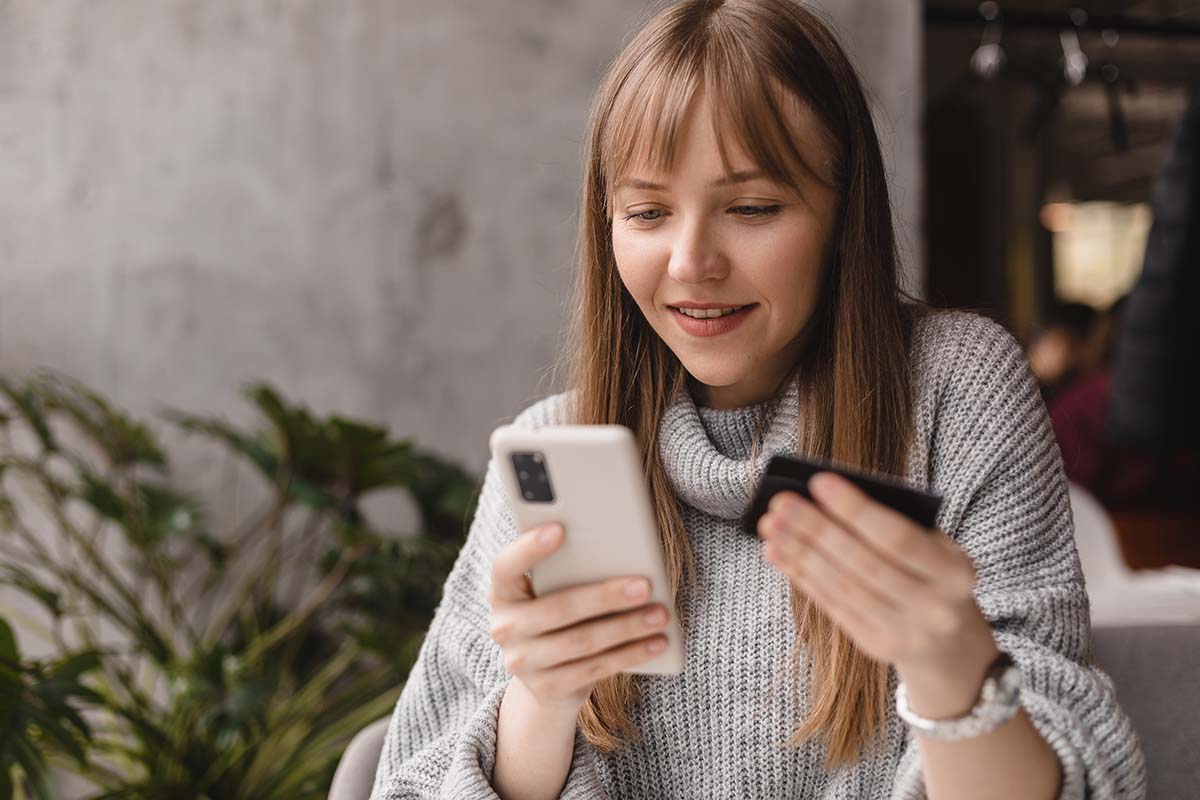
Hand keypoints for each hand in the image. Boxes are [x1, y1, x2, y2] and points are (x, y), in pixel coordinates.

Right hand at [487, 522, 670, 712]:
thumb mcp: (552, 592)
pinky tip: (656, 643)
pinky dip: (630, 654)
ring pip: (582, 641)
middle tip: (645, 586)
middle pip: (558, 608)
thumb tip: (618, 550)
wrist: (545, 680)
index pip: (505, 566)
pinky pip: (595, 669)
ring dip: (626, 627)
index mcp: (502, 593)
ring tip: (660, 615)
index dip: (529, 548)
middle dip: (606, 596)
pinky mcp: (547, 688)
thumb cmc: (558, 616)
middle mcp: (504, 628)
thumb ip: (568, 572)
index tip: (560, 529)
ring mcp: (522, 662)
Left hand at [757, 472, 998, 710]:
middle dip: (816, 530)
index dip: (856, 510)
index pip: (898, 537)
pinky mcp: (877, 646)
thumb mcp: (931, 546)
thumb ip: (892, 522)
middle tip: (781, 503)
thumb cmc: (930, 573)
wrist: (951, 642)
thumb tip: (824, 496)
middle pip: (863, 564)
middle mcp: (934, 607)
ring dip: (800, 553)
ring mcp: (905, 632)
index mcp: (955, 571)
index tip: (818, 481)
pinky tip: (777, 552)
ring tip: (771, 526)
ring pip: (842, 586)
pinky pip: (832, 605)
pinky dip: (801, 575)